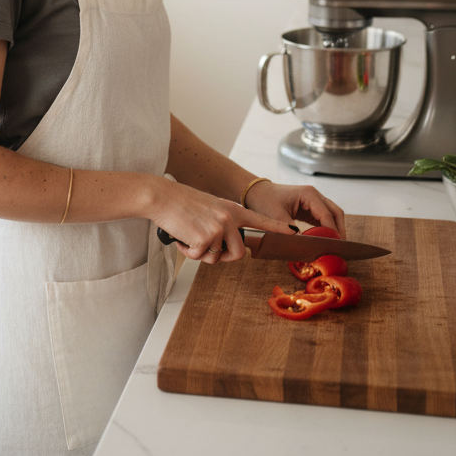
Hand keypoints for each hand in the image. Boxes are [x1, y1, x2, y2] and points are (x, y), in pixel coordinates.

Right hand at [150, 179, 293, 265]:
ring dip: (201, 254)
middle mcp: (230, 218)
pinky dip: (188, 252)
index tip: (294, 233)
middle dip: (221, 256)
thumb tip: (225, 245)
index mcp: (233, 210)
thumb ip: (224, 223)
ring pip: (217, 258)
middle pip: (239, 254)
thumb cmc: (182, 204)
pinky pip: (200, 257)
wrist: (162, 197)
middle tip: (204, 246)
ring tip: (189, 236)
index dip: (278, 229)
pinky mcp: (205, 237)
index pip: (262, 221)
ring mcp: (219, 227)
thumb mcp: (210, 208)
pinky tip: (181, 236)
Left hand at [246, 180, 345, 237]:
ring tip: (335, 246)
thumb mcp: (277, 218)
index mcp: (308, 194)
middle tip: (340, 248)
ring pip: (331, 214)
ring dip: (335, 229)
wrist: (256, 192)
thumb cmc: (264, 200)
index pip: (326, 215)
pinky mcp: (308, 206)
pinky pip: (322, 217)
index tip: (335, 247)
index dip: (332, 232)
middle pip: (335, 213)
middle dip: (339, 230)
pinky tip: (326, 240)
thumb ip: (291, 232)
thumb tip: (304, 246)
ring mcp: (312, 200)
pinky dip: (326, 228)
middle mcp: (314, 195)